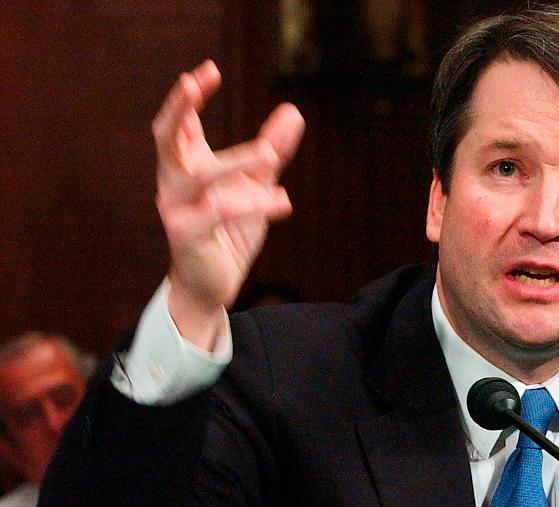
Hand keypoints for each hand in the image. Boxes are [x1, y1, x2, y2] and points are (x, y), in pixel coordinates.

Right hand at [152, 60, 304, 348]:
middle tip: (194, 80)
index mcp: (184, 165)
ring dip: (234, 161)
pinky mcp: (186, 235)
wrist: (211, 285)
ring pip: (197, 175)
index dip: (187, 96)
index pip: (178, 123)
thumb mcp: (255, 185)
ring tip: (269, 155)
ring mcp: (175, 208)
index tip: (208, 70)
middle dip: (179, 107)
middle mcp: (173, 182)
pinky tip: (281, 201)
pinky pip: (217, 212)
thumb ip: (271, 151)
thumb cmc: (228, 231)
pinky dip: (250, 204)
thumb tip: (292, 111)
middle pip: (166, 136)